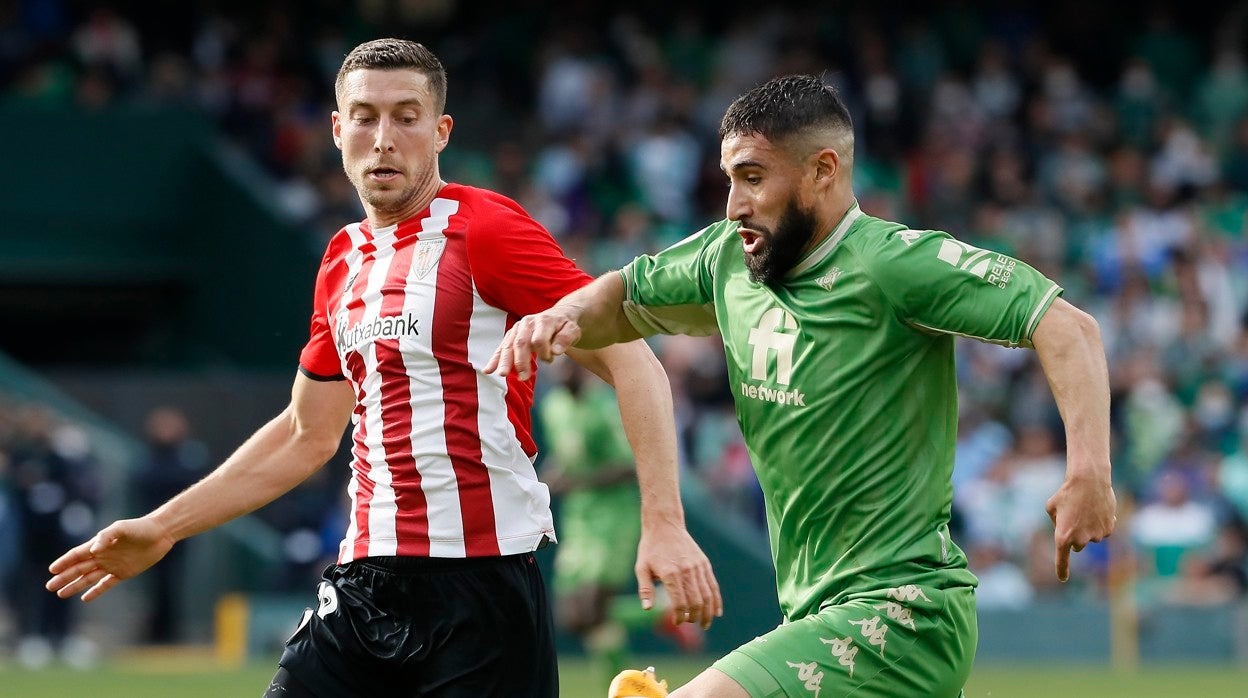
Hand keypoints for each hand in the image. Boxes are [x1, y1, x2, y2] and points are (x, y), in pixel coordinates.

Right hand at [46, 517, 175, 601]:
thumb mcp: (121, 528)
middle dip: (64, 577)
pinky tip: (85, 598)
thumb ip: (106, 537)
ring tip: (61, 594)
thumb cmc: (140, 528)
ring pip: (89, 578)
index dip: (64, 562)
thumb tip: (93, 550)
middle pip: (79, 569)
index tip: (52, 570)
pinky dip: (96, 591)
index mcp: (99, 545)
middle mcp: (103, 556)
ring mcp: (112, 565)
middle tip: (50, 586)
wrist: (161, 533)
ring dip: (75, 586)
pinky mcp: (123, 573)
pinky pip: (106, 584)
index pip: (77, 555)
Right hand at [485, 306, 583, 380]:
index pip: (539, 339)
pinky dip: (495, 359)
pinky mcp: (512, 335)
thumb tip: (555, 351)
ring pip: (509, 345)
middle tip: (523, 378)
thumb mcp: (572, 330)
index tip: (550, 360)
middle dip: (521, 361)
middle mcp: (528, 323)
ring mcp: (518, 328)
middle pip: (521, 343)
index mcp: (544, 320)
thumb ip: (565, 339)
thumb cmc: (565, 326)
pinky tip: (488, 370)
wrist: (558, 316)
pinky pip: (502, 347)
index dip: (544, 352)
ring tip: (501, 374)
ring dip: (505, 361)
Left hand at [634, 521, 722, 629]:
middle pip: (696, 601)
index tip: (677, 622)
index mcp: (670, 574)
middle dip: (694, 617)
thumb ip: (645, 589)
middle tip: (690, 623)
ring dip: (707, 612)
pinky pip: (713, 585)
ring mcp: (697, 567)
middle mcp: (686, 571)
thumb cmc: (650, 548)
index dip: (680, 616)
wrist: (665, 525)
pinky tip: (716, 612)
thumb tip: (647, 609)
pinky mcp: (704, 563)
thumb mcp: (641, 567)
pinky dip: (716, 600)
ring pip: (707, 595)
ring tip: (705, 624)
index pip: (679, 603)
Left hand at [1045, 474, 1116, 581]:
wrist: (1089, 481)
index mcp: (1063, 536)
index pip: (1062, 560)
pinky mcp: (1108, 529)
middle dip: (1075, 537)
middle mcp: (1080, 540)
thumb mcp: (1051, 507)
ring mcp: (1096, 536)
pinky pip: (1102, 531)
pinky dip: (1099, 524)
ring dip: (1088, 529)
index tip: (1062, 578)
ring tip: (1085, 510)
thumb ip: (1056, 523)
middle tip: (1073, 518)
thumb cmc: (1066, 492)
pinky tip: (1097, 509)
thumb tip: (1067, 531)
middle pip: (1077, 547)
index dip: (1062, 569)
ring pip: (1090, 538)